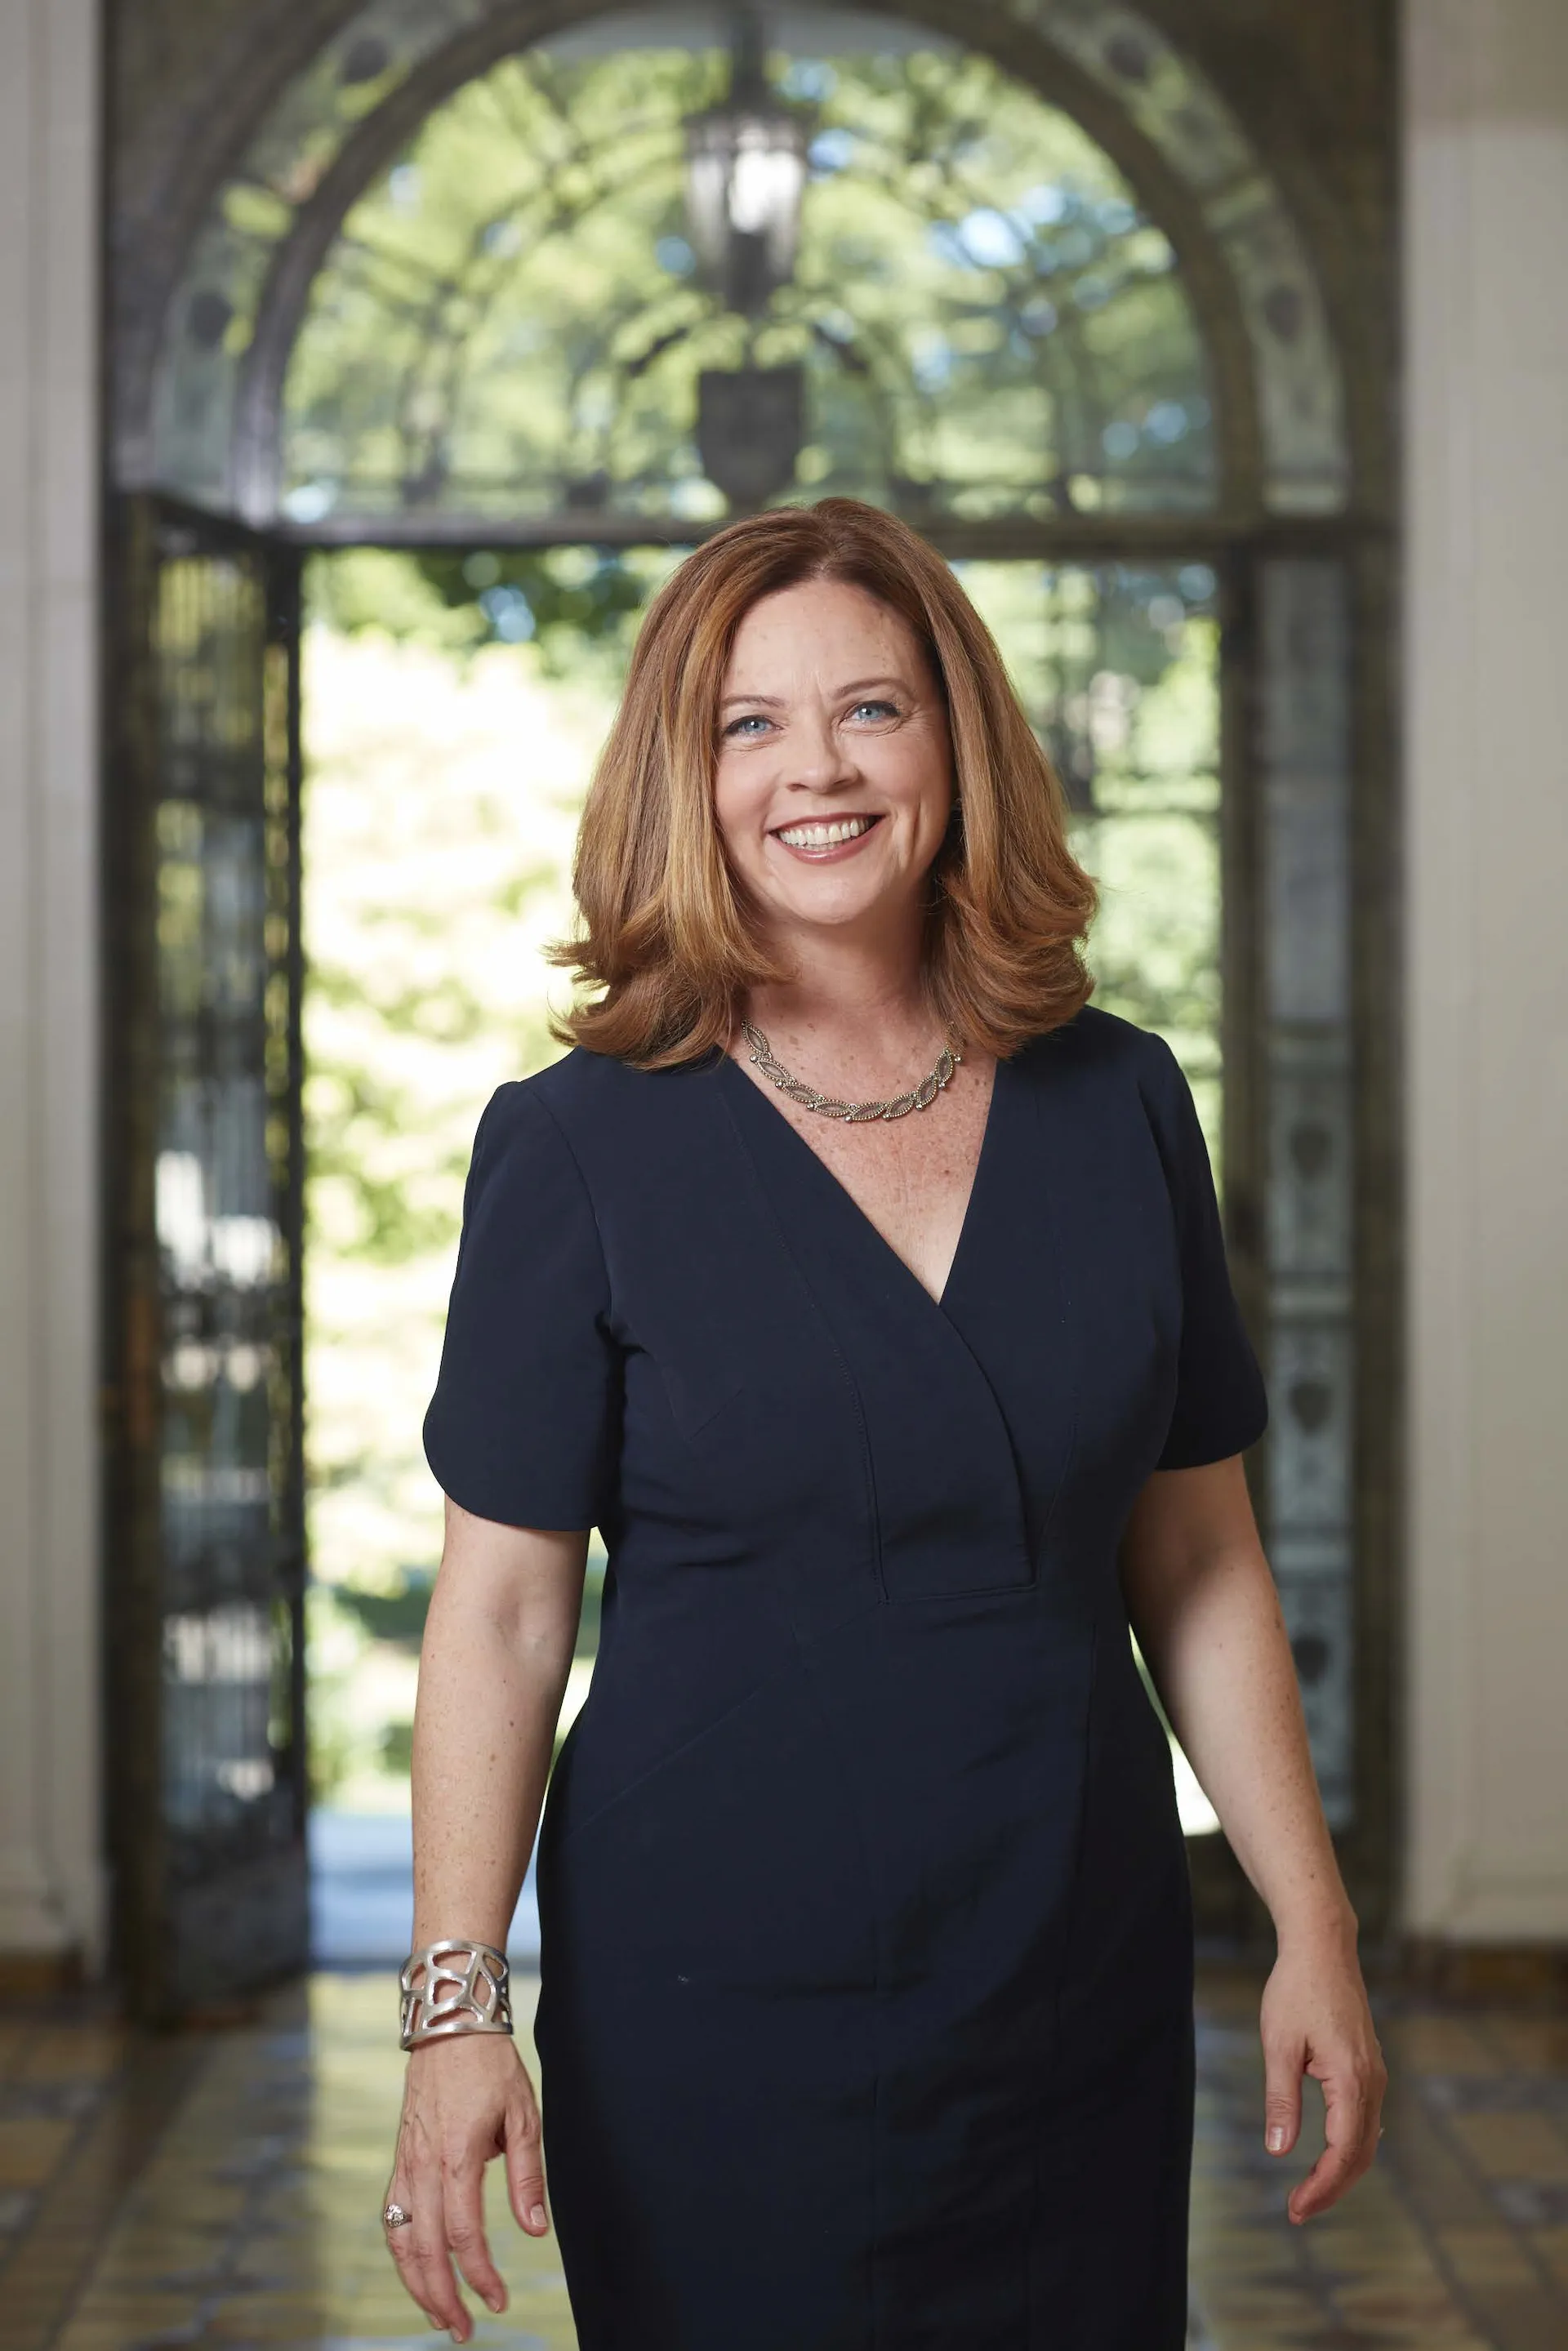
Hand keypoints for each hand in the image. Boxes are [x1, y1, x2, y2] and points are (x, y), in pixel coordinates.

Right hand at [383, 2033, 549, 2340]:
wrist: (450, 2023)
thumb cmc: (491, 2065)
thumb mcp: (524, 2114)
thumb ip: (528, 2176)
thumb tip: (535, 2231)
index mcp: (457, 2155)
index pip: (462, 2234)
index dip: (480, 2274)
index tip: (498, 2300)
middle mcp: (423, 2164)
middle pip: (424, 2249)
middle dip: (442, 2297)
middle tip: (465, 2330)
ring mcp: (405, 2161)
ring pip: (400, 2239)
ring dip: (416, 2283)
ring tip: (439, 2314)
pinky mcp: (400, 2157)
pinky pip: (391, 2216)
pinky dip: (401, 2251)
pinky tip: (417, 2269)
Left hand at [1259, 1929, 1386, 2222]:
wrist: (1323, 1947)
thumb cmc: (1296, 1989)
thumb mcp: (1279, 2044)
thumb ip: (1281, 2100)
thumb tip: (1279, 2151)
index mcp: (1352, 2080)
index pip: (1343, 2153)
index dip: (1321, 2187)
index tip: (1295, 2209)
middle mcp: (1373, 2082)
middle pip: (1360, 2154)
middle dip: (1331, 2187)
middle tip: (1297, 2210)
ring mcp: (1375, 2074)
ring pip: (1366, 2139)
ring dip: (1341, 2170)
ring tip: (1309, 2191)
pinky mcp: (1368, 2065)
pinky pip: (1365, 2118)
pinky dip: (1349, 2146)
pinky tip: (1329, 2156)